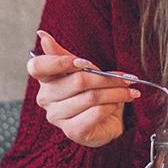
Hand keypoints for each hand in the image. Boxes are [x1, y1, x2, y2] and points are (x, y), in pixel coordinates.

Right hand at [27, 30, 140, 147]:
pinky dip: (112, 105)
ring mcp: (57, 116)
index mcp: (45, 79)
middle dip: (107, 78)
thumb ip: (63, 54)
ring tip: (130, 90)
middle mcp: (45, 98)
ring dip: (116, 92)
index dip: (58, 62)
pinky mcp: (72, 132)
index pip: (37, 67)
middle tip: (128, 78)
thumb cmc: (92, 90)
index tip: (83, 62)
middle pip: (78, 81)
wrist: (106, 120)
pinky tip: (119, 104)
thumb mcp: (81, 69)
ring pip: (91, 97)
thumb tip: (42, 35)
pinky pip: (96, 113)